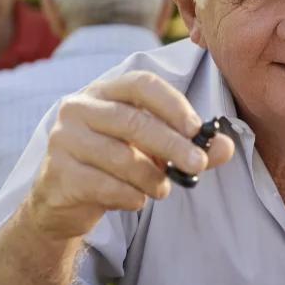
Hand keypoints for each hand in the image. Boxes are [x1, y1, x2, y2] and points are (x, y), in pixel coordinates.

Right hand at [26, 71, 234, 239]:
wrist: (63, 200)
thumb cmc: (115, 166)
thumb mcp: (155, 152)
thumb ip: (190, 147)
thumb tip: (226, 147)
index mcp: (104, 92)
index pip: (141, 84)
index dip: (172, 103)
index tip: (196, 128)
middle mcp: (78, 108)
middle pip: (132, 121)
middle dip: (172, 145)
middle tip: (198, 164)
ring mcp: (64, 139)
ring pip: (120, 157)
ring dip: (152, 178)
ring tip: (163, 190)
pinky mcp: (58, 173)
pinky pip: (104, 186)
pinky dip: (129, 196)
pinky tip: (136, 200)